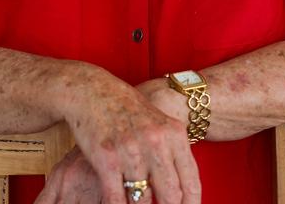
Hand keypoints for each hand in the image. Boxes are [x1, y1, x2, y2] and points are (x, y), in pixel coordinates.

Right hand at [39, 68, 200, 203]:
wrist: (93, 91)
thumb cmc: (127, 108)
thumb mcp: (158, 123)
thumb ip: (172, 152)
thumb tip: (184, 189)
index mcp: (174, 134)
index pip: (191, 183)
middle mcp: (156, 142)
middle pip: (171, 196)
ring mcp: (131, 151)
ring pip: (143, 201)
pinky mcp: (107, 158)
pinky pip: (116, 198)